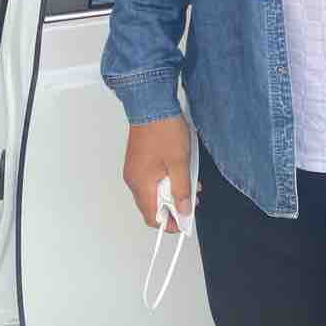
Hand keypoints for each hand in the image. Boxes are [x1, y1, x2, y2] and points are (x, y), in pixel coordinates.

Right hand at [123, 115, 196, 233]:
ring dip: (171, 189)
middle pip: (152, 205)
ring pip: (153, 189)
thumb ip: (182, 189)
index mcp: (141, 183)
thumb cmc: (163, 128)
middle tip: (191, 198)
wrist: (151, 102)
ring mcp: (135, 168)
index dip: (170, 223)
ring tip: (189, 180)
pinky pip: (151, 177)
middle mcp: (134, 178)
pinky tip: (179, 169)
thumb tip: (184, 209)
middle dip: (173, 205)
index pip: (152, 217)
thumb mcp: (180, 162)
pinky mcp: (138, 159)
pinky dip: (165, 178)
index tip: (185, 220)